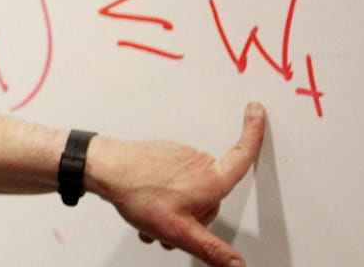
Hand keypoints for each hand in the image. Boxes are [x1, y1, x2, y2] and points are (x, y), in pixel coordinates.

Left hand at [87, 102, 266, 266]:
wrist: (105, 170)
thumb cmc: (138, 193)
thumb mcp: (179, 231)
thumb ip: (211, 250)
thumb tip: (236, 264)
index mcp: (210, 179)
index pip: (242, 155)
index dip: (255, 135)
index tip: (258, 112)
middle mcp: (198, 162)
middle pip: (212, 195)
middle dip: (196, 214)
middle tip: (173, 226)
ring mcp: (178, 156)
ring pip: (191, 190)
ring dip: (177, 208)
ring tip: (154, 218)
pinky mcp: (162, 155)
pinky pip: (174, 181)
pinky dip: (165, 195)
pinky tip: (148, 205)